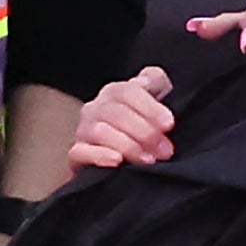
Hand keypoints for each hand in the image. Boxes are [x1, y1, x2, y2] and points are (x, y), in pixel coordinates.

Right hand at [63, 65, 179, 172]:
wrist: (123, 164)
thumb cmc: (143, 129)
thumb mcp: (155, 101)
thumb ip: (154, 82)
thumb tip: (144, 80)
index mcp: (114, 93)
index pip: (128, 91)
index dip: (150, 107)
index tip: (169, 125)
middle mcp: (95, 108)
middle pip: (116, 112)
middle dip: (144, 132)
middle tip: (164, 150)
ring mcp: (83, 131)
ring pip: (100, 131)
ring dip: (128, 146)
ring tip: (148, 159)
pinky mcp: (76, 156)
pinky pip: (79, 153)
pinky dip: (99, 156)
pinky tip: (117, 161)